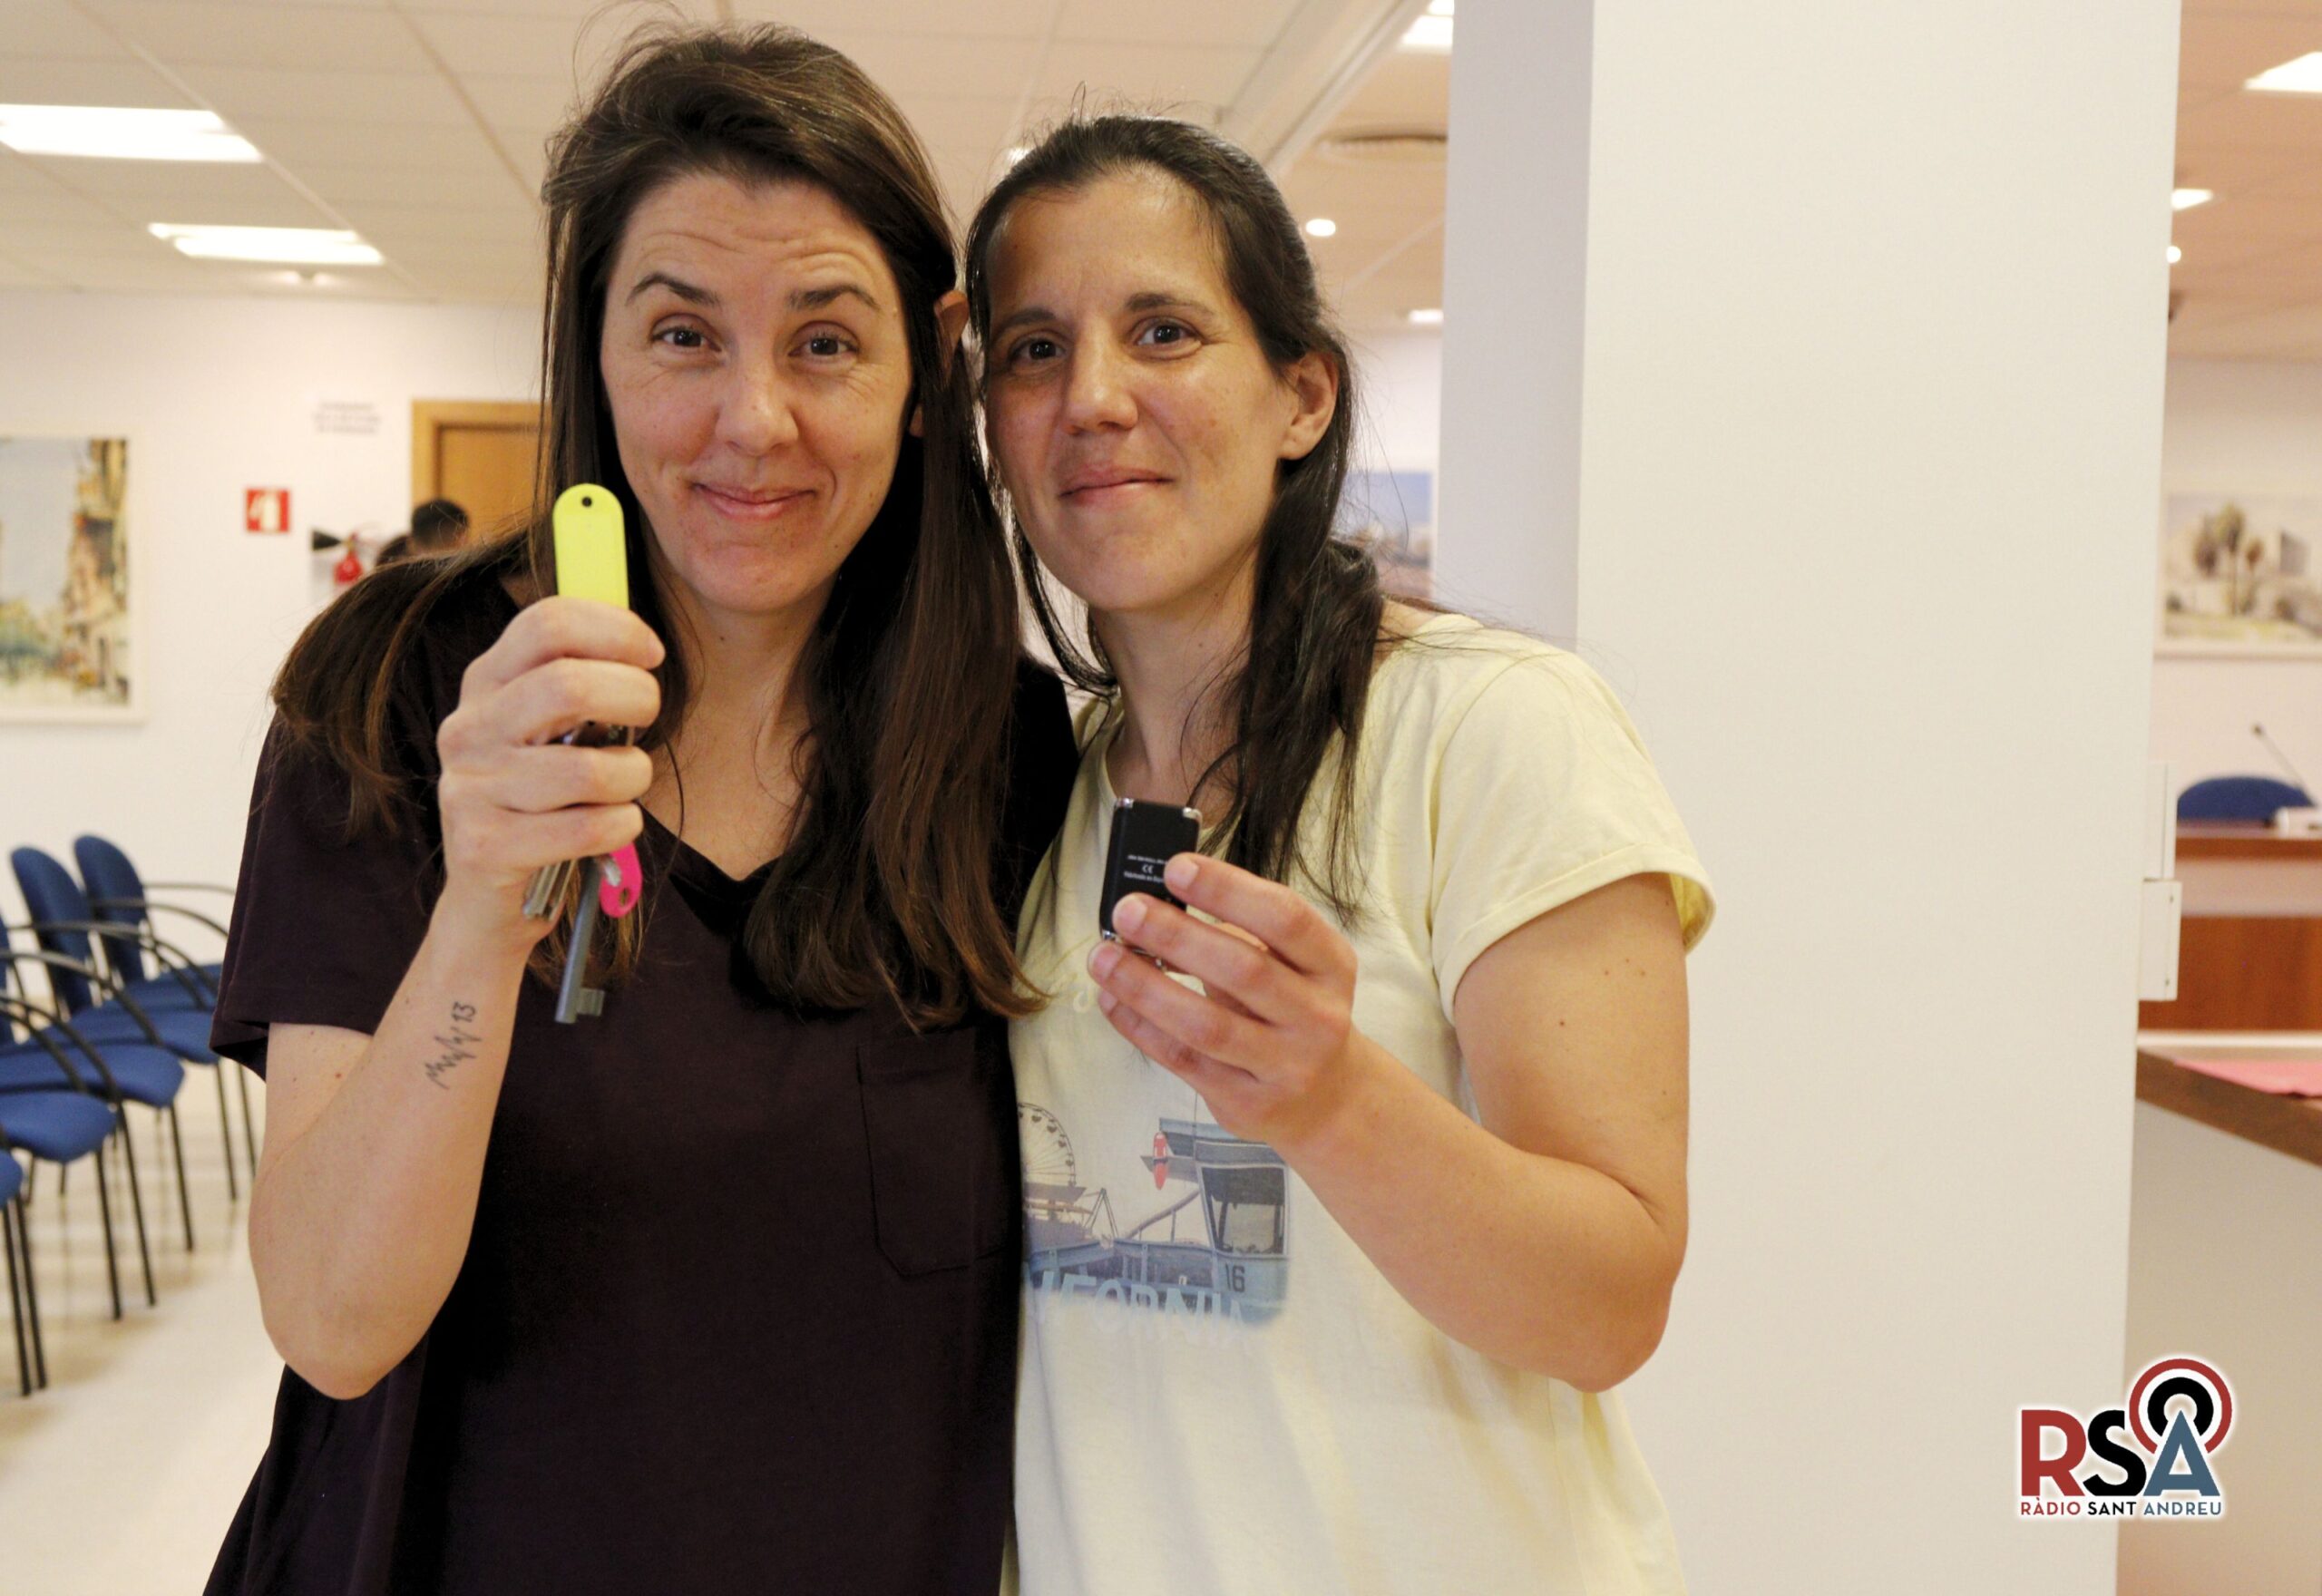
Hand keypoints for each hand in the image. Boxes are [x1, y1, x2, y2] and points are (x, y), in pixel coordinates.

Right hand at [433, 597, 662, 943]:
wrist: (490, 897)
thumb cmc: (541, 801)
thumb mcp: (547, 729)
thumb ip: (579, 680)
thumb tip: (640, 644)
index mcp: (486, 683)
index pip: (547, 624)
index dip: (615, 630)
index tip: (651, 655)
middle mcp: (469, 728)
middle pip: (568, 685)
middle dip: (635, 697)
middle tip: (648, 717)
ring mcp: (469, 788)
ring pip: (586, 769)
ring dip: (632, 775)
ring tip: (628, 784)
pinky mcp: (484, 847)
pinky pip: (584, 829)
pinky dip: (620, 826)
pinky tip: (616, 825)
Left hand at [1089, 853, 1382, 1151]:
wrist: (1326, 1097)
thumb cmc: (1294, 1012)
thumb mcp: (1293, 967)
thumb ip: (1240, 935)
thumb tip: (1157, 907)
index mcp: (1331, 966)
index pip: (1285, 918)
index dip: (1229, 889)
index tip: (1176, 868)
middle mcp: (1317, 1017)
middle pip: (1243, 970)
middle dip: (1177, 935)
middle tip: (1128, 911)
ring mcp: (1285, 1066)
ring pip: (1207, 1024)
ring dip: (1146, 986)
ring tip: (1104, 957)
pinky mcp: (1247, 1103)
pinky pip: (1183, 1059)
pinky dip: (1140, 1026)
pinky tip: (1112, 999)